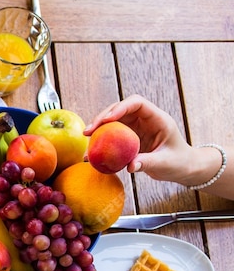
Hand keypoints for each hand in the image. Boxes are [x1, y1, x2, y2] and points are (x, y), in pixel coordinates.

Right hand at [84, 95, 212, 185]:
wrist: (183, 167)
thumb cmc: (179, 162)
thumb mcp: (165, 163)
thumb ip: (147, 162)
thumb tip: (129, 166)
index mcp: (157, 119)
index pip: (137, 103)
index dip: (120, 107)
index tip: (107, 120)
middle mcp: (145, 120)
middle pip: (120, 110)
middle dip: (102, 118)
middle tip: (88, 131)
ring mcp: (136, 129)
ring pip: (113, 122)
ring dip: (98, 129)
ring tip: (86, 141)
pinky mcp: (129, 139)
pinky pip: (112, 137)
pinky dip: (101, 143)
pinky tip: (91, 154)